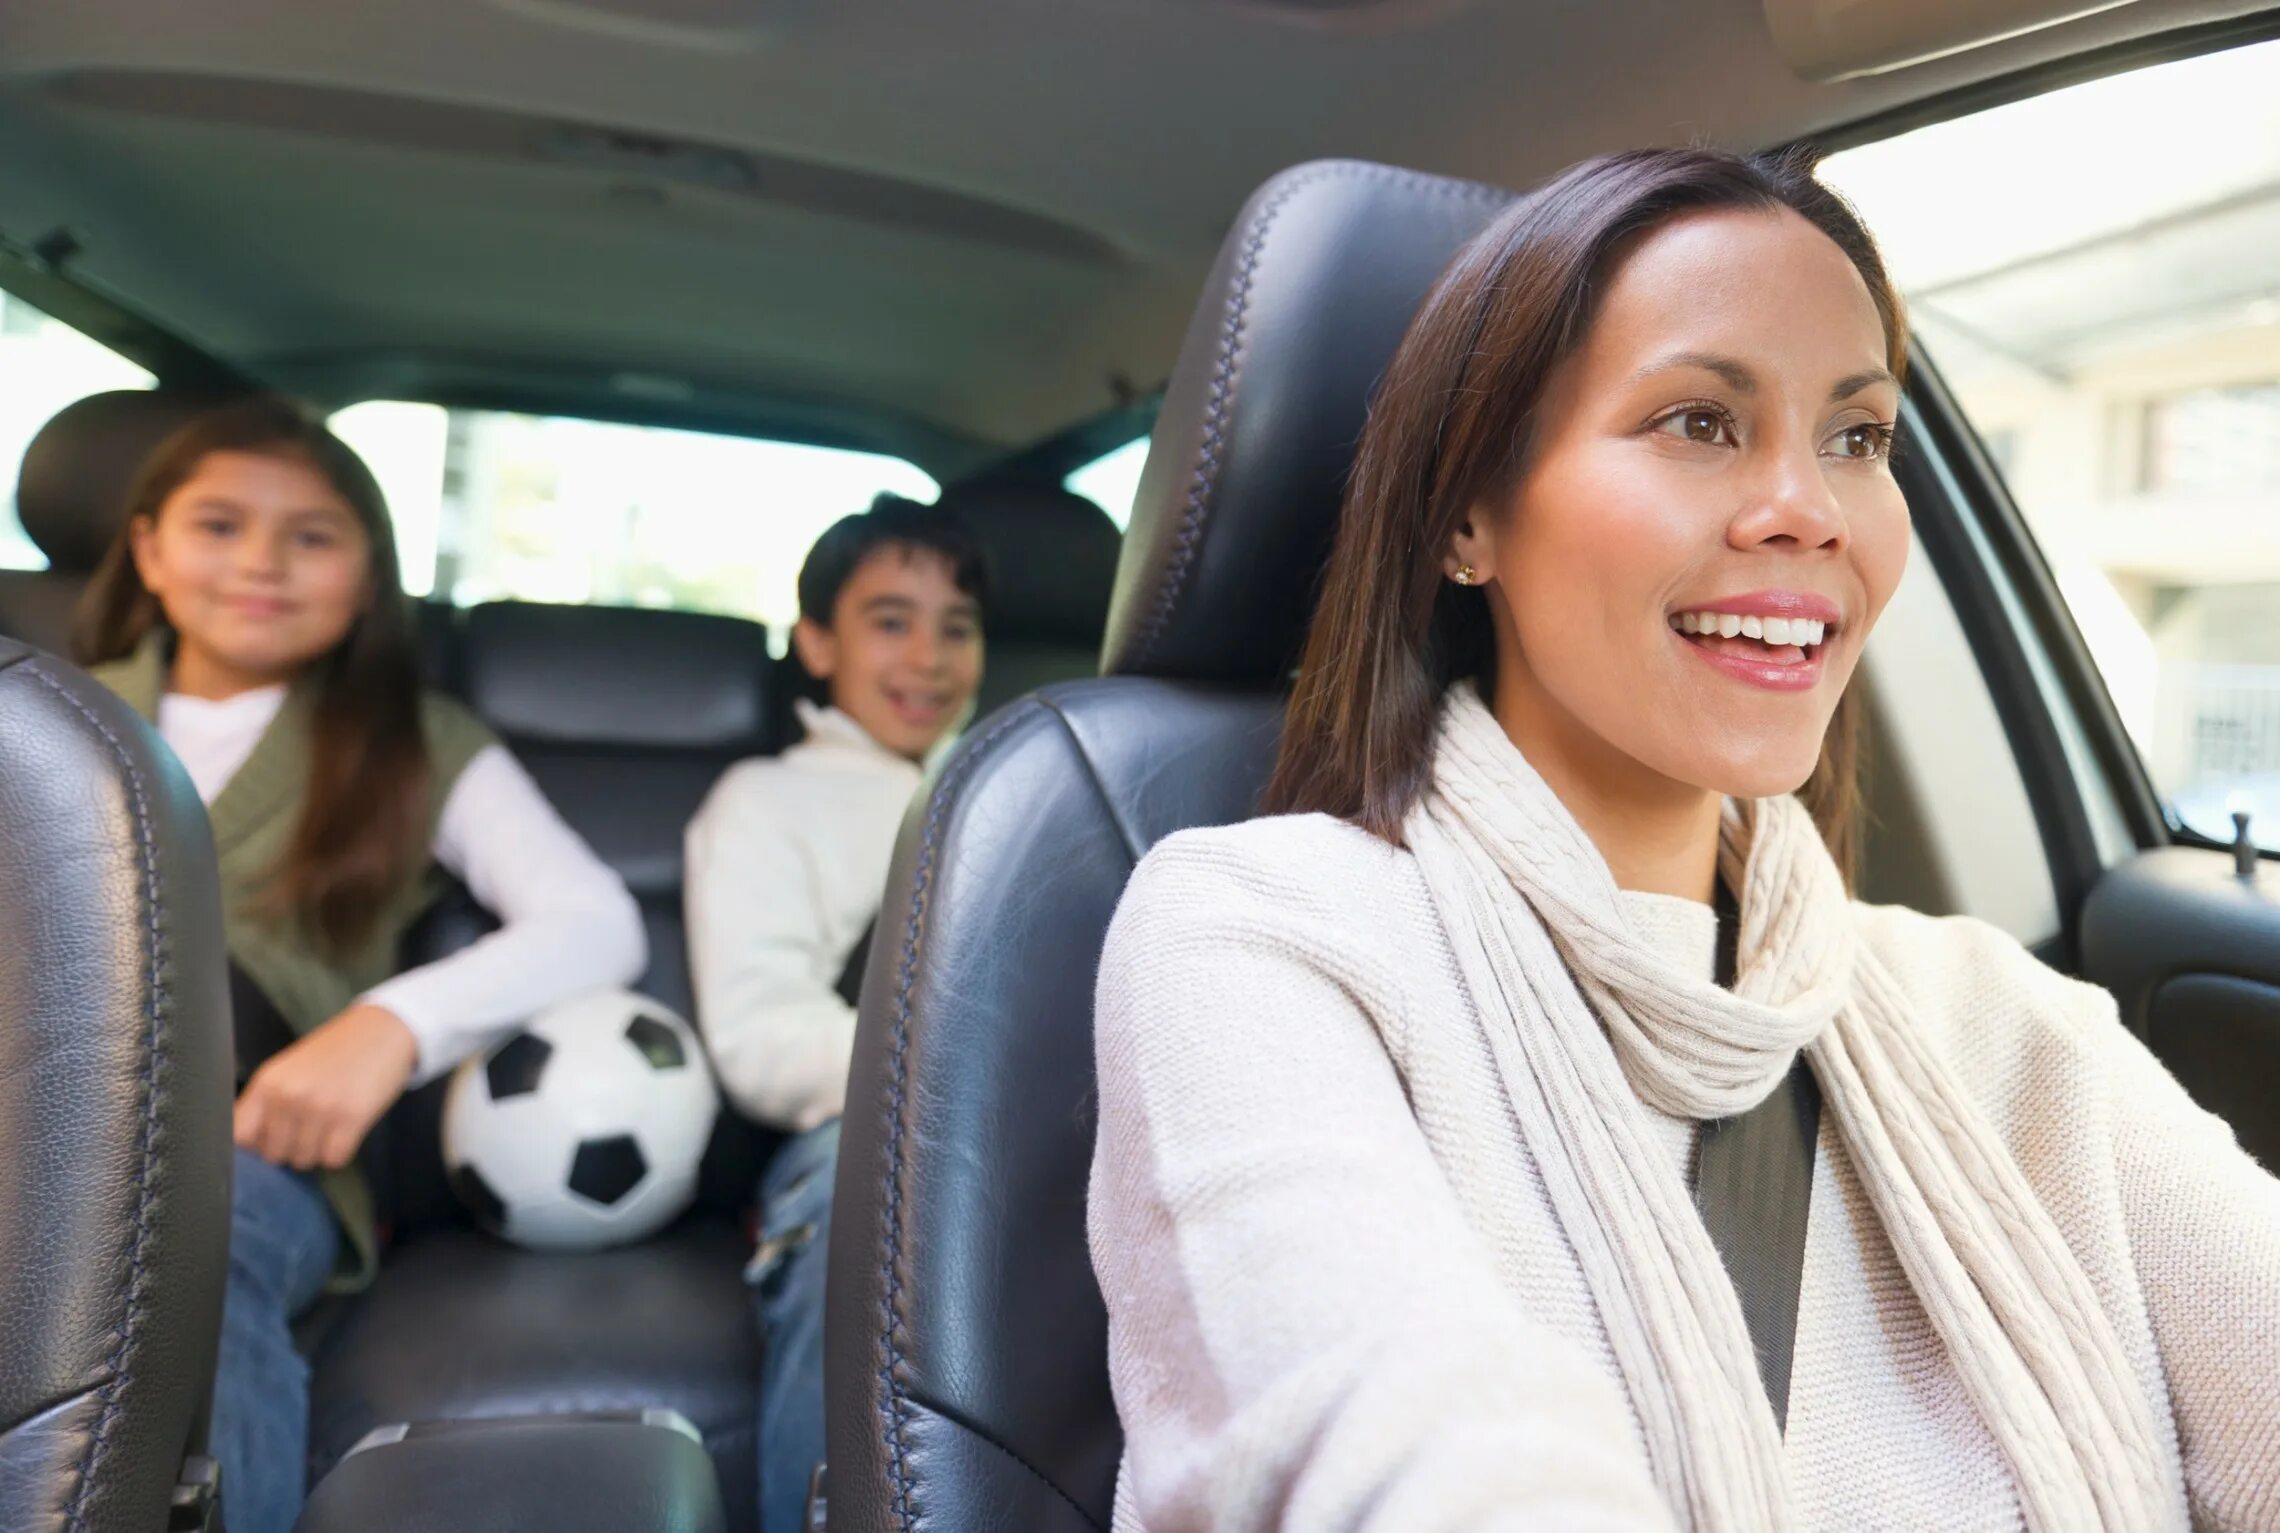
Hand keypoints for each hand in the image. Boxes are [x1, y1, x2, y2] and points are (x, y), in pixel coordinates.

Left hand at [234, 1003, 418, 1170]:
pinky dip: (341, 1152)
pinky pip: (334, 1160)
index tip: (274, 1138)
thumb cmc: (337, 1052)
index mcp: (268, 1083)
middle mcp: (289, 1096)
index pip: (240, 1137)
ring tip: (332, 1124)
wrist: (383, 1029)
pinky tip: (348, 1128)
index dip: (257, 1144)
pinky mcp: (351, 1117)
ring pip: (305, 1160)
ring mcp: (319, 1107)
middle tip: (312, 1127)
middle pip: (275, 1155)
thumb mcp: (290, 1070)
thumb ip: (267, 1103)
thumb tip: (251, 1146)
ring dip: (319, 1150)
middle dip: (293, 1149)